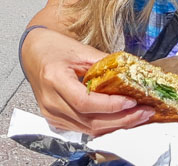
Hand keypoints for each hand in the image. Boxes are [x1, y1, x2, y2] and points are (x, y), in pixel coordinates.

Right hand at [20, 27, 154, 134]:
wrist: (32, 52)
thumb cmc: (53, 48)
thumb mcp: (79, 50)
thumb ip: (103, 63)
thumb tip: (130, 72)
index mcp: (54, 79)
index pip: (85, 102)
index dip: (110, 105)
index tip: (132, 101)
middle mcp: (50, 101)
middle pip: (90, 121)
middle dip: (122, 119)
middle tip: (144, 112)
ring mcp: (51, 113)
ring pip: (89, 130)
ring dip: (116, 126)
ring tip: (138, 117)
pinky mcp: (55, 120)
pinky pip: (83, 129)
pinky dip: (104, 126)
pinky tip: (119, 119)